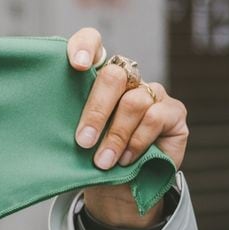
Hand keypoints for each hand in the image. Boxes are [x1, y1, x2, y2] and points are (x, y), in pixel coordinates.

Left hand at [67, 28, 188, 228]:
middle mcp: (127, 80)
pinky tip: (126, 159)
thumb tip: (54, 121)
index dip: (85, 46)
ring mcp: (153, 93)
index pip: (92, 43)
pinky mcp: (174, 112)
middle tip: (83, 141)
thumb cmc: (92, 157)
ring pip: (133, 102)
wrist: (120, 186)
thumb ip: (70, 121)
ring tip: (102, 161)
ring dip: (116, 136)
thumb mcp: (76, 138)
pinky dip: (136, 141)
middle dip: (96, 111)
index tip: (77, 65)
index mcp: (96, 78)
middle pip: (113, 75)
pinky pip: (154, 118)